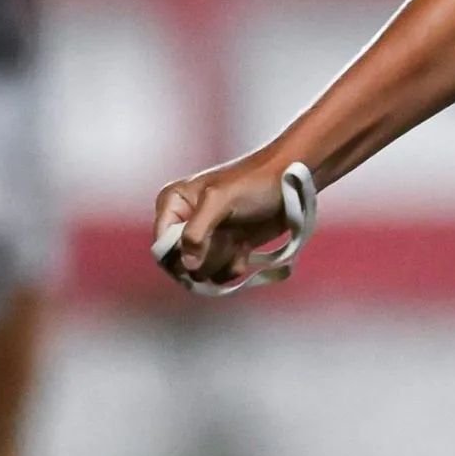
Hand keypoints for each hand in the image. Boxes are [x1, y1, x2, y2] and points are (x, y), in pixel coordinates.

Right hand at [152, 155, 295, 288]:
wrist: (293, 182)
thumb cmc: (255, 182)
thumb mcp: (220, 200)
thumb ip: (196, 232)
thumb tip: (188, 266)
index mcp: (173, 203)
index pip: (161, 246)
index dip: (179, 256)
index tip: (201, 252)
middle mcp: (185, 221)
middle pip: (180, 263)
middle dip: (205, 258)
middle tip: (226, 239)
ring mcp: (207, 237)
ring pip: (201, 271)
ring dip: (222, 260)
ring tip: (238, 238)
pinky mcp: (227, 247)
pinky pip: (219, 273)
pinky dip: (234, 265)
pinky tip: (245, 248)